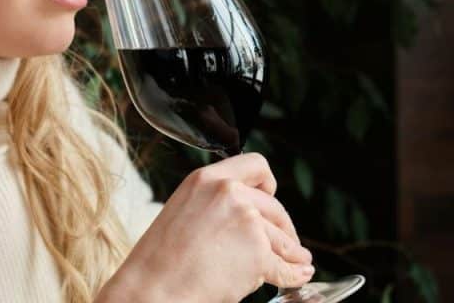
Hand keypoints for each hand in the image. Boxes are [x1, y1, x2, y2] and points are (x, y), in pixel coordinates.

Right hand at [98, 153, 313, 302]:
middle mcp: (229, 193)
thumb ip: (216, 204)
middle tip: (287, 243)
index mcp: (206, 179)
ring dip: (293, 252)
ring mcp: (247, 221)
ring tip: (300, 262)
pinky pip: (284, 266)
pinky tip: (298, 274)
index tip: (271, 195)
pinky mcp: (257, 253)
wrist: (153, 290)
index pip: (254, 164)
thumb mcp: (183, 211)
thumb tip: (250, 216)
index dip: (268, 183)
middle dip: (284, 227)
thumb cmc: (159, 261)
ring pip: (282, 239)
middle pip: (274, 206)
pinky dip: (293, 274)